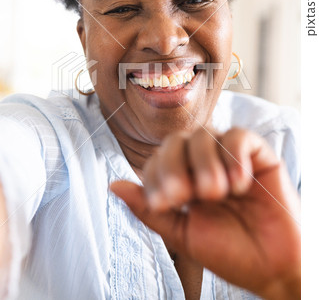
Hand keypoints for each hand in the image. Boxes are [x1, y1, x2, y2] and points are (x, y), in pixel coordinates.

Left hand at [111, 127, 300, 299]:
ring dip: (205, 163)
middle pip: (177, 140)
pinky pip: (239, 136)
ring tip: (216, 193)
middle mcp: (205, 163)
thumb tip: (113, 185)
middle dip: (175, 166)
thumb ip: (149, 209)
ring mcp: (230, 157)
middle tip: (185, 196)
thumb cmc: (229, 252)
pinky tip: (240, 183)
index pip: (158, 158)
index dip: (156, 175)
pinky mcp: (258, 155)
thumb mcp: (182, 234)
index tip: (165, 203)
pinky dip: (234, 155)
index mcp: (184, 180)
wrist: (274, 268)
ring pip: (205, 134)